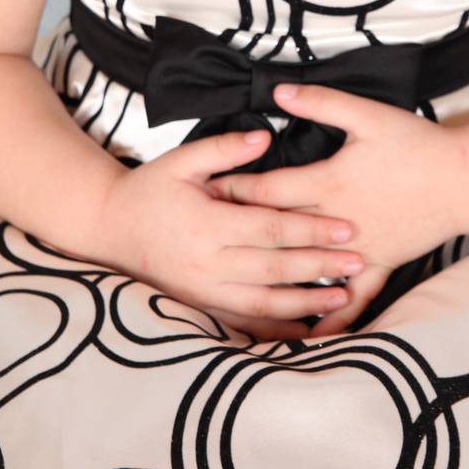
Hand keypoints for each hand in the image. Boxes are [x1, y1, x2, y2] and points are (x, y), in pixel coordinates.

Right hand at [95, 128, 366, 341]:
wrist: (108, 228)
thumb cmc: (149, 190)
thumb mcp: (180, 161)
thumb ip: (224, 149)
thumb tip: (265, 137)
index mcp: (207, 223)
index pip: (270, 227)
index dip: (310, 229)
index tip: (347, 226)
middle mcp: (207, 262)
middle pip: (274, 267)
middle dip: (320, 265)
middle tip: (359, 260)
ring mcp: (203, 291)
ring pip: (264, 302)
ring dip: (306, 302)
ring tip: (344, 295)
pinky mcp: (200, 307)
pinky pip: (244, 324)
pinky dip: (277, 330)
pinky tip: (308, 330)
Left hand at [210, 83, 465, 333]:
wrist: (463, 179)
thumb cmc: (416, 144)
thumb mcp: (367, 115)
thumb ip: (320, 102)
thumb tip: (278, 91)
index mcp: (329, 182)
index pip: (268, 188)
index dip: (234, 190)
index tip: (204, 192)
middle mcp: (337, 220)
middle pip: (278, 229)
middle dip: (242, 232)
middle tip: (203, 237)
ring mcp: (358, 247)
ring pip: (309, 267)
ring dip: (276, 275)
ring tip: (240, 285)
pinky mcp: (380, 263)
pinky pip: (353, 298)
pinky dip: (332, 317)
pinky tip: (309, 334)